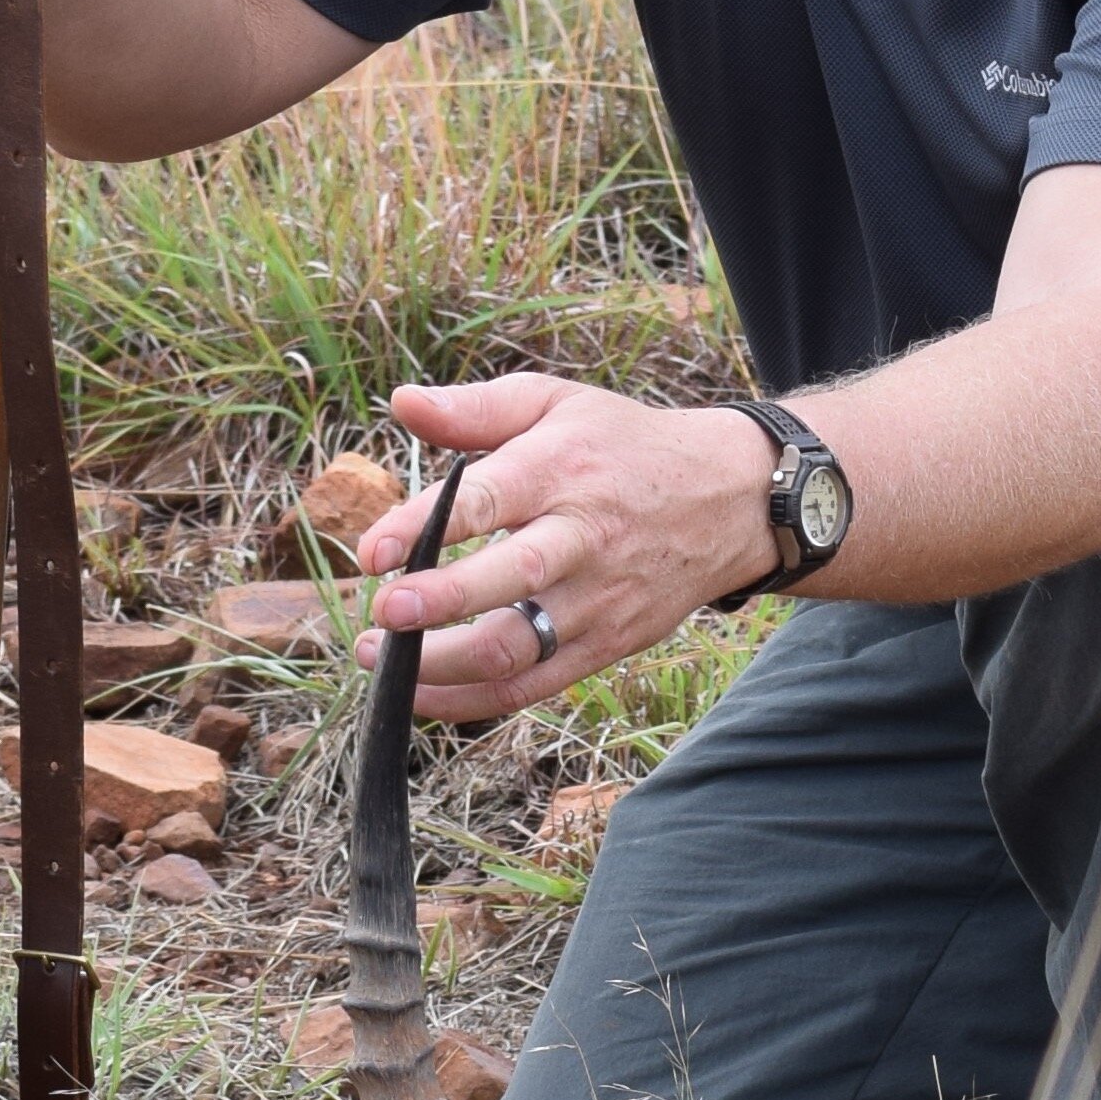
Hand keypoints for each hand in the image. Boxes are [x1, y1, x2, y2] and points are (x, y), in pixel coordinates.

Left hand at [360, 373, 779, 719]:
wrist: (729, 501)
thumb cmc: (623, 445)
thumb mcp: (558, 403)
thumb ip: (477, 408)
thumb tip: (401, 401)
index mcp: (562, 470)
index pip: (484, 501)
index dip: (420, 528)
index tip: (370, 551)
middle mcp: (582, 539)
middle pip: (508, 582)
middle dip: (438, 604)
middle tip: (380, 613)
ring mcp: (598, 600)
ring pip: (515, 650)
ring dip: (438, 663)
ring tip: (377, 655)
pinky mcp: (607, 644)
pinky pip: (530, 687)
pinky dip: (468, 698)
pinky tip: (419, 690)